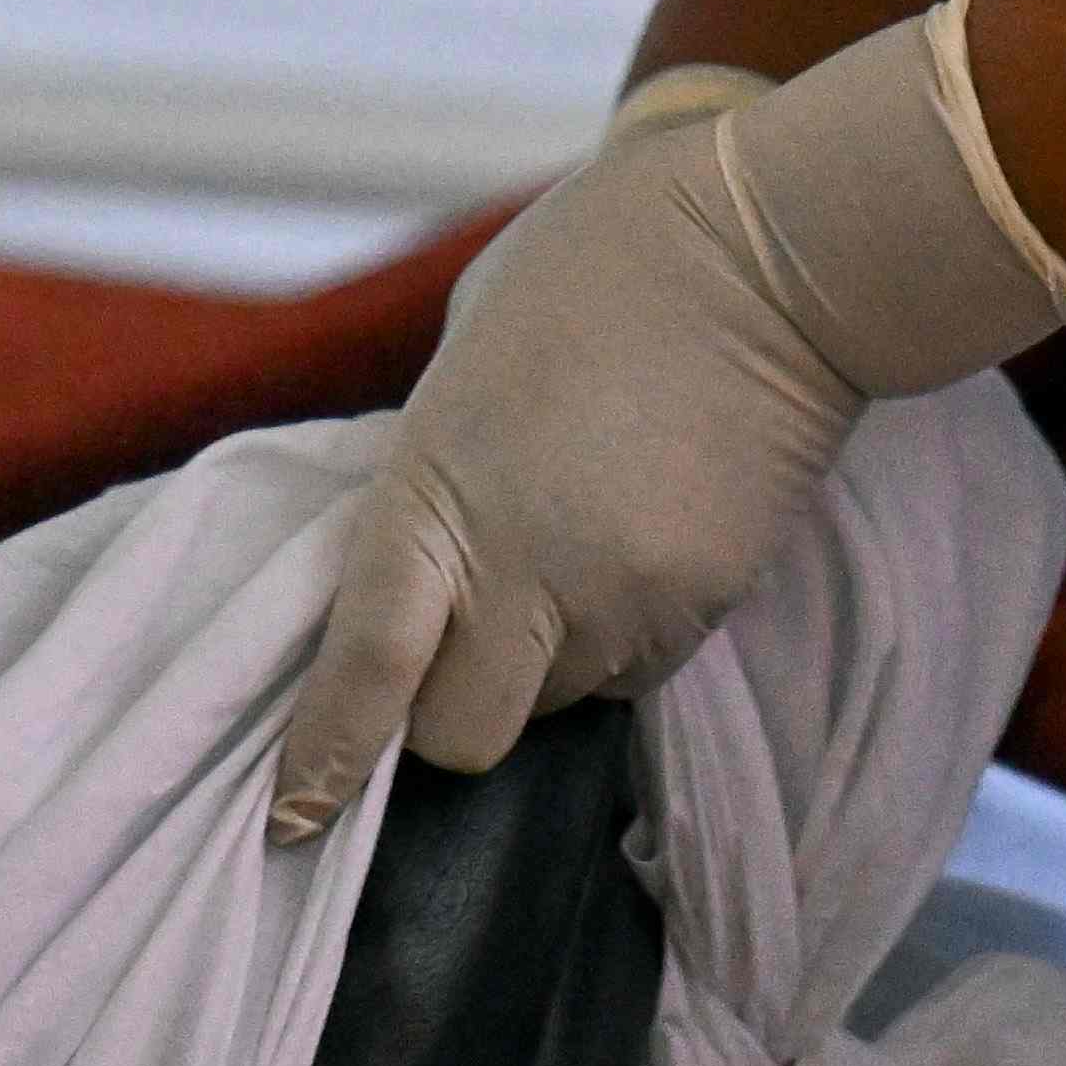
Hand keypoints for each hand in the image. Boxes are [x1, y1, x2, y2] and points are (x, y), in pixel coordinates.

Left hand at [268, 16, 1065, 838]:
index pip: (367, 664)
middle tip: (471, 638)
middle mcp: (524, 566)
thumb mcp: (467, 356)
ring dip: (549, 660)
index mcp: (436, 489)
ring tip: (579, 546)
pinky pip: (641, 668)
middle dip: (455, 707)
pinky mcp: (707, 604)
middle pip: (465, 732)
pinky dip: (625, 635)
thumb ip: (436, 469)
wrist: (768, 251)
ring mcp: (623, 596)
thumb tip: (431, 550)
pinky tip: (644, 543)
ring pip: (561, 702)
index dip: (327, 755)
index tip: (297, 814)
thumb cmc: (595, 265)